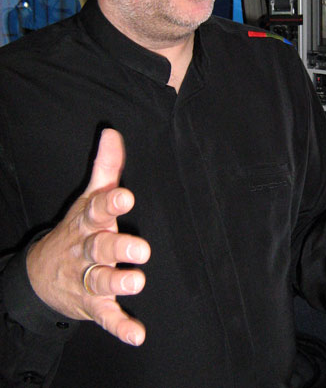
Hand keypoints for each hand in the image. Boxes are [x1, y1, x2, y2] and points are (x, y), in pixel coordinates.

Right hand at [26, 129, 150, 345]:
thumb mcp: (88, 199)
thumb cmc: (78, 229)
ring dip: (118, 281)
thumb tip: (112, 132)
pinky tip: (137, 334)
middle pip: (99, 247)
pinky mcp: (93, 305)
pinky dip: (120, 326)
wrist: (42, 273)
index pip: (97, 210)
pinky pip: (106, 316)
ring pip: (101, 280)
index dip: (111, 203)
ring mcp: (87, 279)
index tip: (126, 196)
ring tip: (137, 281)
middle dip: (117, 247)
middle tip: (140, 249)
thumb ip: (105, 169)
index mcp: (87, 222)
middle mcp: (86, 250)